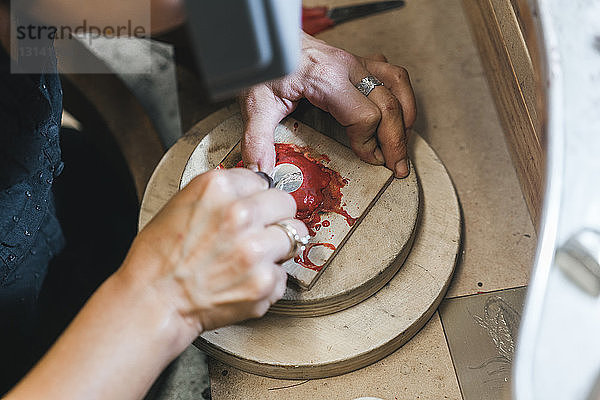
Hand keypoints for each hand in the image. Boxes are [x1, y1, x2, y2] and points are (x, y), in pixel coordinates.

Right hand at [123, 168, 307, 333]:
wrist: (153, 302)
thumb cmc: (159, 259)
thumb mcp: (181, 204)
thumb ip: (221, 193)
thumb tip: (252, 188)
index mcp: (217, 188)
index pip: (261, 180)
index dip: (255, 196)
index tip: (251, 207)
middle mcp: (240, 214)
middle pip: (286, 203)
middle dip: (276, 216)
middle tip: (261, 230)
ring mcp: (255, 250)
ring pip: (295, 235)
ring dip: (278, 246)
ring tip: (255, 256)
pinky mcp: (265, 282)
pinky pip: (284, 273)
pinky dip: (269, 279)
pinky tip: (245, 279)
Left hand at [239, 33, 415, 177]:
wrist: (271, 38)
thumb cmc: (268, 65)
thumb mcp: (257, 103)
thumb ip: (257, 140)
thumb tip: (261, 171)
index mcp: (326, 79)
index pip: (364, 116)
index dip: (368, 143)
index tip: (367, 159)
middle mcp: (347, 68)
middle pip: (388, 105)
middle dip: (396, 141)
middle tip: (397, 166)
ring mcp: (355, 62)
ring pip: (397, 85)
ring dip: (406, 116)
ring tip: (404, 142)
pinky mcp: (357, 62)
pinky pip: (391, 73)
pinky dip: (401, 95)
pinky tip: (400, 112)